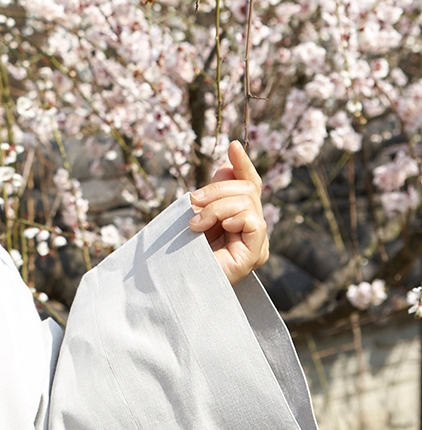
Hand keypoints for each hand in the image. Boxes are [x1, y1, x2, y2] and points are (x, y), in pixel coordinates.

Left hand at [188, 141, 268, 285]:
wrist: (174, 284)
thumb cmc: (181, 252)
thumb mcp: (197, 213)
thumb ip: (214, 193)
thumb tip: (227, 164)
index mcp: (240, 221)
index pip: (249, 186)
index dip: (243, 165)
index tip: (233, 146)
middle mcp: (253, 232)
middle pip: (247, 188)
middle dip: (216, 188)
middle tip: (191, 202)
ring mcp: (257, 244)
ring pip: (247, 200)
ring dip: (215, 206)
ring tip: (195, 224)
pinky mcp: (256, 254)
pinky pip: (252, 219)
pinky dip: (230, 216)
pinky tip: (216, 228)